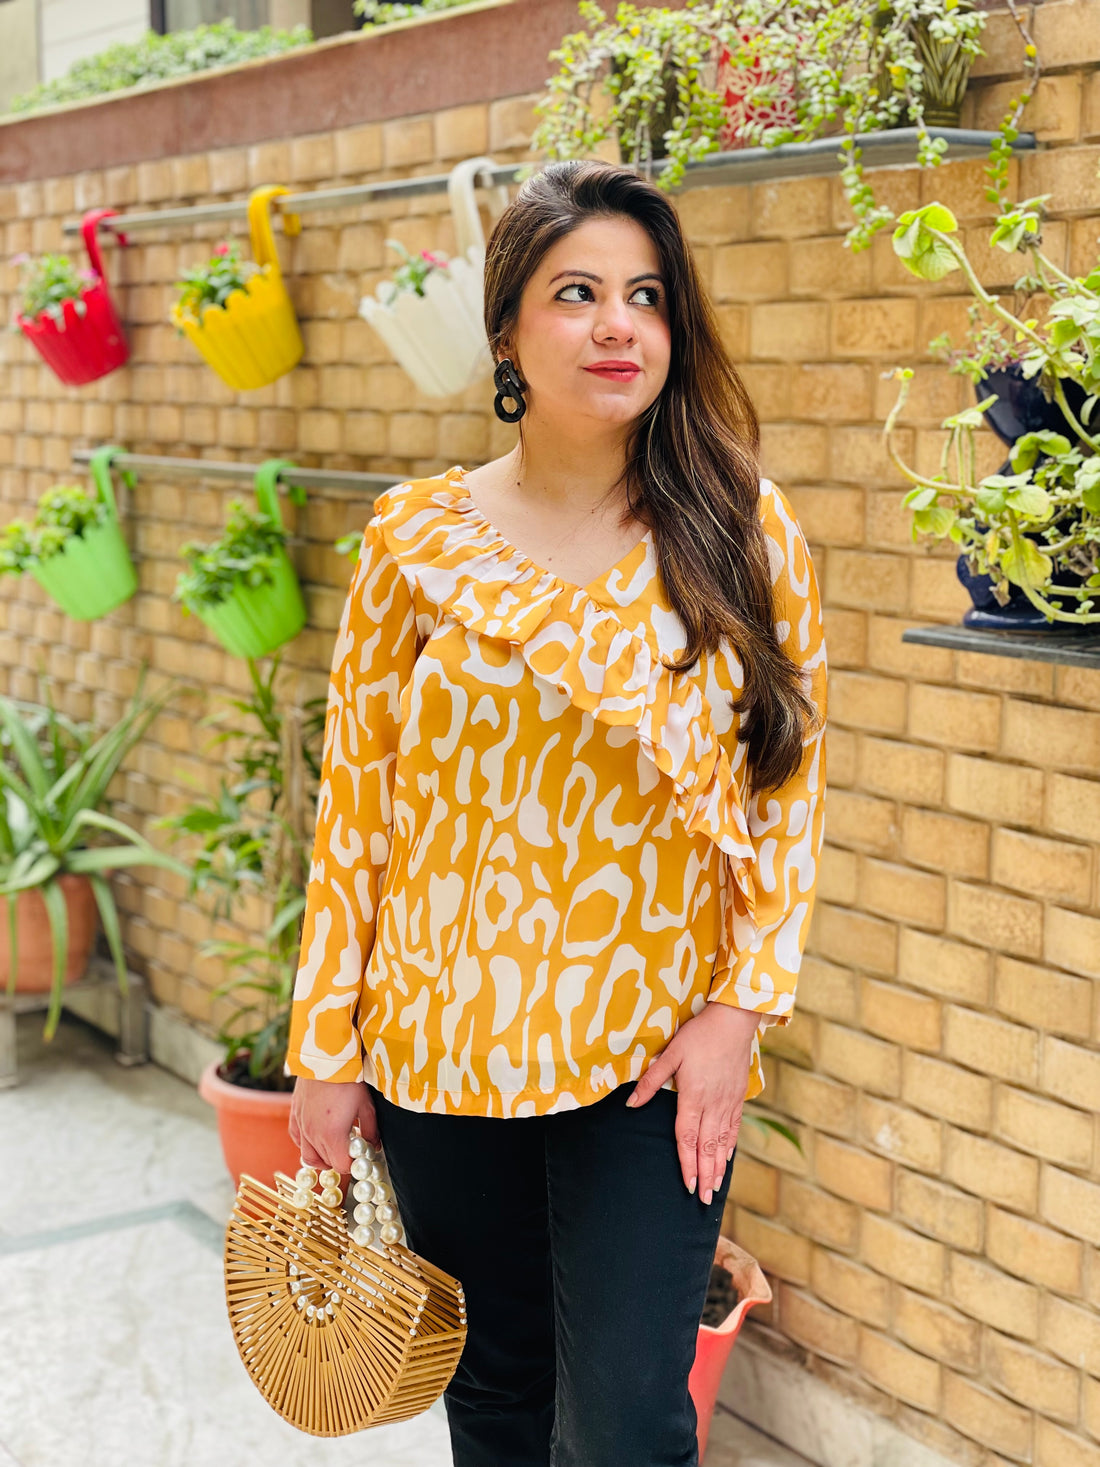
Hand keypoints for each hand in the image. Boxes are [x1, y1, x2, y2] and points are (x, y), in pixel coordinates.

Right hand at [289, 1077, 379, 1173]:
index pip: (342, 1166)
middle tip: (351, 1151)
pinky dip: (307, 1145)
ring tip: (334, 1149)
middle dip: (340, 1160)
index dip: (353, 1165)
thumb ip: (370, 1130)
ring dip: (322, 1158)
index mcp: (332, 1135)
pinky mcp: (295, 1115)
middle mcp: (313, 1134)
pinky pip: (298, 1140)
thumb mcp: (366, 1106)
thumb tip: (374, 1146)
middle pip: (326, 1162)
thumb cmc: (348, 1080)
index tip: (360, 1157)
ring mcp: (302, 1125)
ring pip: (309, 1156)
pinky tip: (317, 1138)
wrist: (326, 1058)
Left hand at [626, 1001, 758, 1204]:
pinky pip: (734, 1128)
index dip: (686, 1163)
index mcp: (693, 1097)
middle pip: (707, 1147)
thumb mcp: (670, 1054)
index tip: (687, 1184)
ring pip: (722, 1142)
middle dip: (705, 1175)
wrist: (733, 1021)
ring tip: (715, 1188)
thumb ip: (651, 1081)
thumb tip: (631, 1103)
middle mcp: (713, 1104)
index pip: (687, 1137)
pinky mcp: (738, 1096)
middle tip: (703, 1200)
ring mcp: (728, 1102)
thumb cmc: (698, 1035)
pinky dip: (730, 1147)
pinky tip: (727, 1159)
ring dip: (718, 1167)